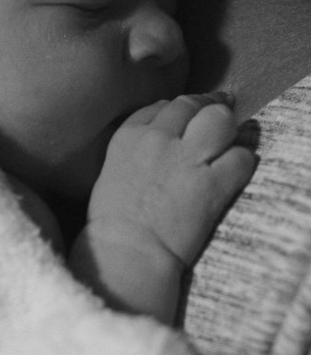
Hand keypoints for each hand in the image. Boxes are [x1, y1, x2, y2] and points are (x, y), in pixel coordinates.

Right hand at [70, 93, 255, 322]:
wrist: (127, 250)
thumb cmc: (113, 219)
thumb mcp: (113, 169)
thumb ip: (138, 147)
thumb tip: (164, 140)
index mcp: (130, 134)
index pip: (162, 105)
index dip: (181, 109)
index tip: (189, 116)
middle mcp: (158, 138)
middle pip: (193, 104)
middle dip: (208, 107)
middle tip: (221, 111)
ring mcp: (187, 158)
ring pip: (220, 120)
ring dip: (228, 129)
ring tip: (230, 140)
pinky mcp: (213, 183)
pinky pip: (241, 157)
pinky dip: (242, 162)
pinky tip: (235, 172)